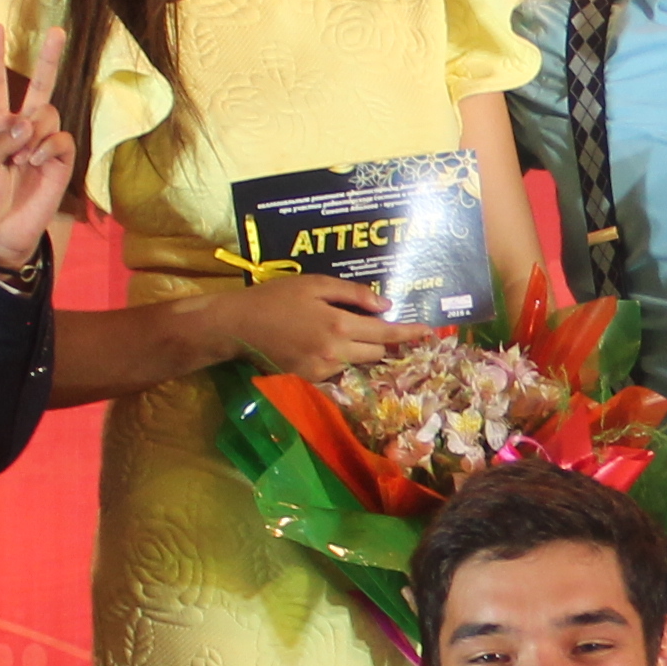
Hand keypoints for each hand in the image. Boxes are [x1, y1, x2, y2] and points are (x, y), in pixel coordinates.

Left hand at [0, 22, 76, 274]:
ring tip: (22, 160)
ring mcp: (42, 145)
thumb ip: (0, 142)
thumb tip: (28, 122)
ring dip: (36, 132)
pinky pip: (62, 138)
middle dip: (48, 59)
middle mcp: (21, 129)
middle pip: (37, 86)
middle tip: (57, 30)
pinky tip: (35, 163)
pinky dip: (48, 147)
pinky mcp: (60, 162)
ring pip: (49, 114)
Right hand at [211, 274, 432, 381]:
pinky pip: (337, 371)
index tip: (428, 332)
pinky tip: (326, 345)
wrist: (238, 326)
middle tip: (383, 328)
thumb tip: (385, 306)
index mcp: (338, 325)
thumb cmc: (276, 298)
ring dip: (360, 350)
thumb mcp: (315, 285)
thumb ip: (353, 295)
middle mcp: (334, 353)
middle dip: (383, 340)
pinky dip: (340, 359)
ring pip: (357, 363)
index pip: (385, 333)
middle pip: (376, 352)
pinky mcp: (308, 381)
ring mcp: (321, 371)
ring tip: (345, 333)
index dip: (409, 333)